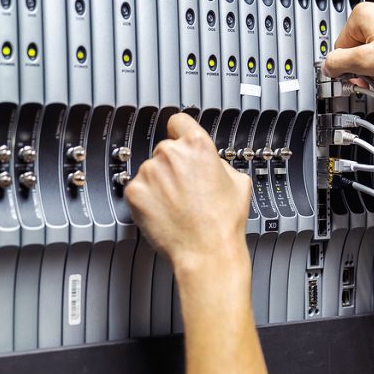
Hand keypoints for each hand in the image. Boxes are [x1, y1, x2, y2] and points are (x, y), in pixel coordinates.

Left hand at [125, 113, 252, 280]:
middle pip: (165, 149)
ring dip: (159, 183)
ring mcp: (150, 172)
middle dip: (173, 166)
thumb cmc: (223, 222)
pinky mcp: (134, 192)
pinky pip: (138, 189)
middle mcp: (170, 153)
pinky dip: (146, 199)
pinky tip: (164, 212)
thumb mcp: (239, 182)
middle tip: (185, 188)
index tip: (178, 138)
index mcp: (197, 145)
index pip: (178, 121)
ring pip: (151, 171)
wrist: (206, 251)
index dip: (180, 132)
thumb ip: (219, 162)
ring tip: (176, 205)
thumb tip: (210, 162)